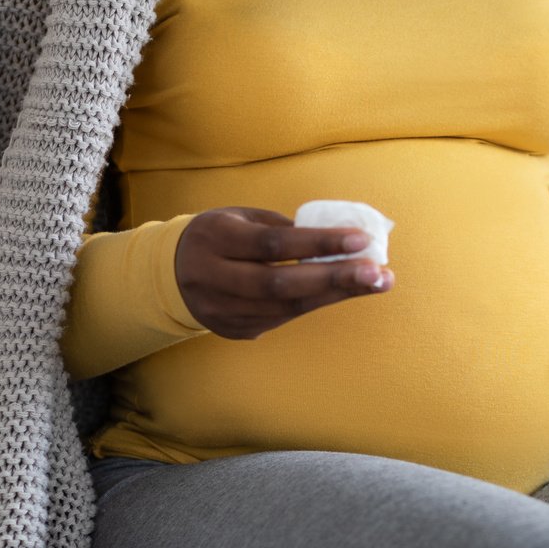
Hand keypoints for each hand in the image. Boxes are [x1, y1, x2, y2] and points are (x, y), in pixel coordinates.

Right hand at [174, 207, 393, 339]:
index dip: (318, 243)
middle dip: (335, 279)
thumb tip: (337, 238)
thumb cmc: (219, 235)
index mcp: (215, 239)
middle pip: (280, 284)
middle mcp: (213, 278)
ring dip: (336, 296)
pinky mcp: (232, 331)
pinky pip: (281, 319)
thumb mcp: (240, 217)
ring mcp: (221, 311)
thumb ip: (281, 227)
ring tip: (376, 283)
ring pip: (285, 308)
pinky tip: (345, 292)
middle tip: (379, 272)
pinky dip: (315, 304)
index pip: (272, 244)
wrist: (169, 274)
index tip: (361, 239)